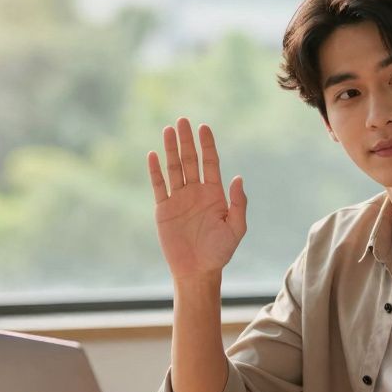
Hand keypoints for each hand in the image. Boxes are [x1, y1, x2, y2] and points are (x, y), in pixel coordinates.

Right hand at [146, 118, 247, 281]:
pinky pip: (159, 186)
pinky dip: (155, 171)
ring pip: (174, 168)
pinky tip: (153, 155)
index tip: (204, 127)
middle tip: (183, 120)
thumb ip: (238, 204)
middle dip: (187, 140)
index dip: (207, 145)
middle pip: (191, 160)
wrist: (198, 270)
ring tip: (168, 130)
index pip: (210, 163)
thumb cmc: (219, 252)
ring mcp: (179, 199)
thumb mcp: (236, 228)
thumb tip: (237, 178)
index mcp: (214, 194)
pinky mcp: (164, 209)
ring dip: (171, 149)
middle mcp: (196, 192)